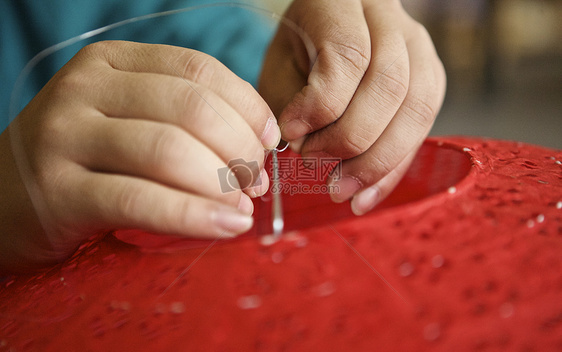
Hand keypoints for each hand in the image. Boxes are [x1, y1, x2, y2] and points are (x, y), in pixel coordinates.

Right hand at [0, 41, 279, 271]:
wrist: (3, 199)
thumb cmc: (84, 161)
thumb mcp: (127, 121)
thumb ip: (182, 120)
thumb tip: (257, 145)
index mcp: (111, 63)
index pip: (198, 70)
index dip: (247, 107)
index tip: (269, 142)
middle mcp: (85, 88)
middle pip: (190, 108)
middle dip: (239, 149)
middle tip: (255, 182)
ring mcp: (65, 135)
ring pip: (168, 150)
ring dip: (222, 183)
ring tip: (243, 208)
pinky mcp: (57, 192)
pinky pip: (140, 200)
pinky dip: (193, 214)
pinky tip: (226, 226)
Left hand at [260, 0, 445, 214]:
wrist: (331, 33)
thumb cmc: (299, 52)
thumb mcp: (281, 66)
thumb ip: (290, 103)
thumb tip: (309, 150)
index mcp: (343, 2)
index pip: (348, 55)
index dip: (320, 104)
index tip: (291, 134)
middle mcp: (390, 18)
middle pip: (390, 85)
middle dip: (350, 140)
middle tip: (315, 166)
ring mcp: (418, 47)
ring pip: (417, 108)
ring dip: (377, 161)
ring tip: (341, 191)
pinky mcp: (431, 78)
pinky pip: (424, 128)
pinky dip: (394, 168)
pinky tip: (366, 194)